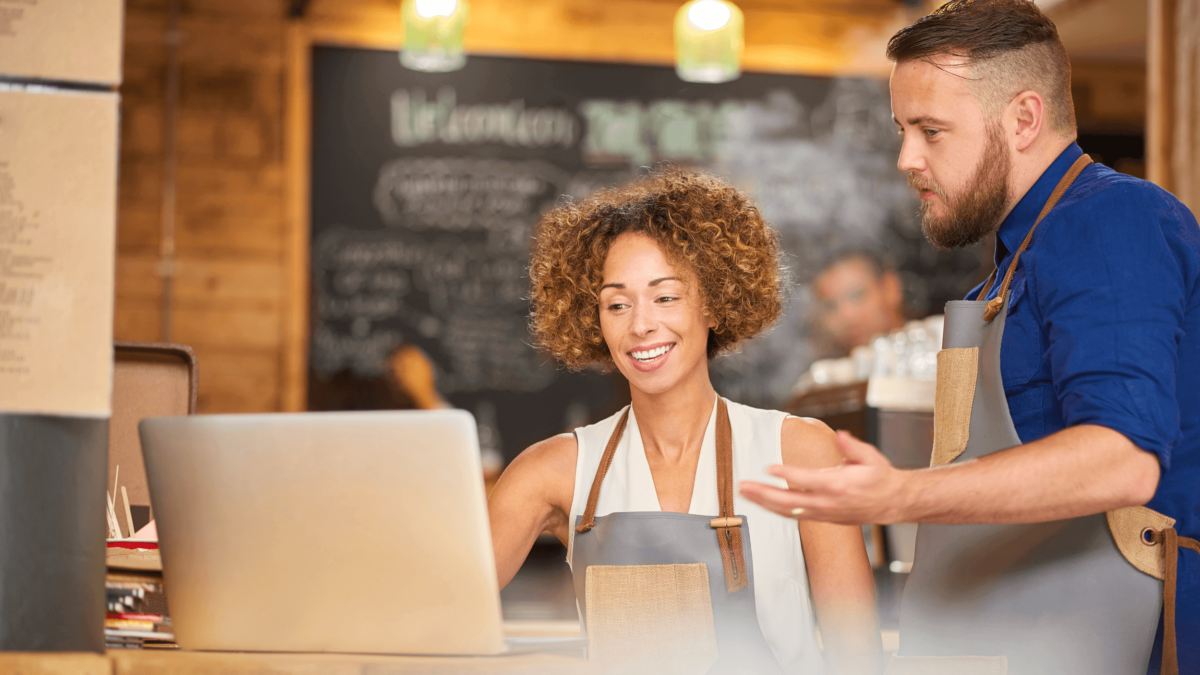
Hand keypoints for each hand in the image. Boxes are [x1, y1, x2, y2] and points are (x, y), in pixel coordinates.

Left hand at [739, 431, 909, 524]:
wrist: (892, 503)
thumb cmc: (880, 478)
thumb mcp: (871, 457)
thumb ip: (853, 447)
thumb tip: (840, 435)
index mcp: (839, 485)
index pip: (808, 480)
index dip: (787, 474)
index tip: (769, 468)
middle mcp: (828, 502)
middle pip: (790, 501)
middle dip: (764, 494)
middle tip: (744, 485)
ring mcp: (824, 513)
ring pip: (789, 511)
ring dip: (764, 503)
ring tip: (745, 493)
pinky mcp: (822, 518)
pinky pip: (795, 515)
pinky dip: (776, 510)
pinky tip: (763, 503)